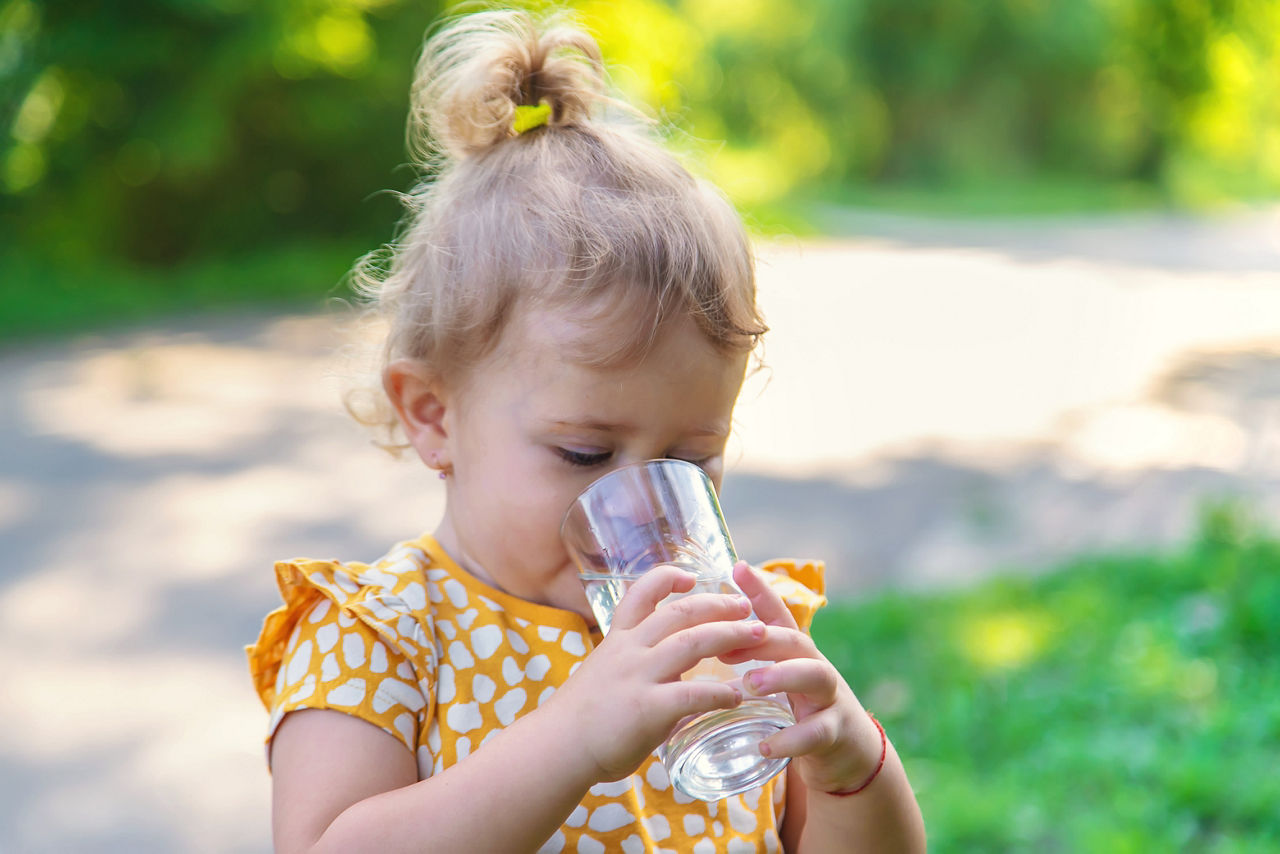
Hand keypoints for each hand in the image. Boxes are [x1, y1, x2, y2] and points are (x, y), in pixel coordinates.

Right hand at [546, 565, 766, 781]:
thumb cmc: (581, 720)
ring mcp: (638, 676)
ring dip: (730, 635)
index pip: (641, 593)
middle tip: (746, 607)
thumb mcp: (606, 677)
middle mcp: (629, 650)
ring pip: (692, 642)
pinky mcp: (648, 708)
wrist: (555, 749)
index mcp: (617, 640)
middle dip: (719, 605)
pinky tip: (738, 696)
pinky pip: (694, 693)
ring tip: (758, 636)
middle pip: (680, 612)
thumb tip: (677, 677)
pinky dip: (721, 692)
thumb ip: (641, 670)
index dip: (667, 578)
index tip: (691, 576)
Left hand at [726, 561, 884, 794]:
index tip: (736, 568)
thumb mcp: (777, 680)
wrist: (848, 754)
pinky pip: (816, 733)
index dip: (760, 591)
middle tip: (728, 648)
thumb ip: (745, 665)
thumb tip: (695, 648)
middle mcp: (815, 667)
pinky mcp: (836, 733)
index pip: (778, 615)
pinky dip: (791, 740)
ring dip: (783, 676)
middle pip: (796, 640)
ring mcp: (829, 698)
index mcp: (795, 653)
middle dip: (765, 639)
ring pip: (815, 675)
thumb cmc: (801, 709)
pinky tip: (765, 747)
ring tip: (751, 684)